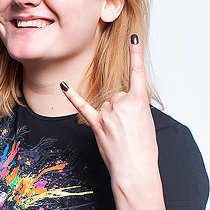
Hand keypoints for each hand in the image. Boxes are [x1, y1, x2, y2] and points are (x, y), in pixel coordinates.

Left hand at [60, 36, 157, 187]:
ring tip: (119, 135)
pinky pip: (83, 107)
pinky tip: (63, 86)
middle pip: (118, 96)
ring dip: (111, 118)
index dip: (135, 55)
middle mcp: (122, 104)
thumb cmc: (144, 150)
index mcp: (139, 101)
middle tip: (129, 130)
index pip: (137, 73)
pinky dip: (73, 97)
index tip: (133, 38)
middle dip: (122, 111)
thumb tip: (121, 107)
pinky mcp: (96, 125)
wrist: (135, 171)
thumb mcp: (147, 123)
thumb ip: (134, 109)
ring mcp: (108, 115)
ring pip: (106, 105)